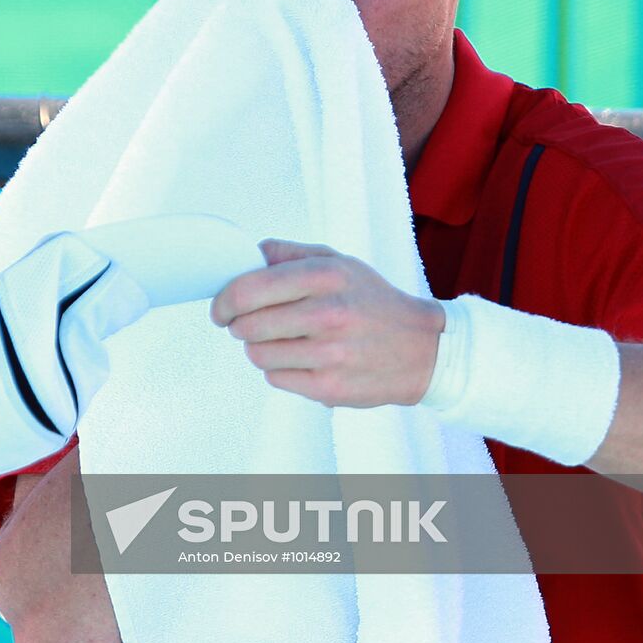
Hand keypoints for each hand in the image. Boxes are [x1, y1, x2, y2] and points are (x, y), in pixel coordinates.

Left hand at [209, 238, 445, 407]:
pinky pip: (275, 379)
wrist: (422, 349)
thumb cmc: (374, 302)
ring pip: (258, 354)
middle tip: (245, 323)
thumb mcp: (340, 263)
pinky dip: (279, 369)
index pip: (250, 289)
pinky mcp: (328, 387)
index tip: (221, 307)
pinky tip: (299, 358)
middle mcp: (327, 314)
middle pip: (248, 325)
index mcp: (326, 276)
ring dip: (259, 347)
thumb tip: (249, 254)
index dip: (224, 300)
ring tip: (281, 340)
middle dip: (238, 325)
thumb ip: (291, 254)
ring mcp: (328, 354)